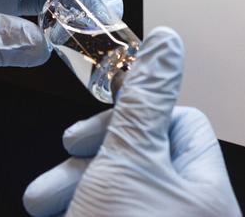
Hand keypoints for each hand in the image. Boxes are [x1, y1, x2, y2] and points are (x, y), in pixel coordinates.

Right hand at [23, 28, 241, 216]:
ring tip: (42, 201)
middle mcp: (184, 207)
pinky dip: (75, 205)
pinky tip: (54, 212)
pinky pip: (103, 209)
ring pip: (114, 186)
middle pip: (138, 155)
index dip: (134, 116)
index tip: (93, 126)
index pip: (179, 124)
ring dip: (71, 187)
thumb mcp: (131, 158)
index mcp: (202, 186)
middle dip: (88, 158)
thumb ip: (145, 100)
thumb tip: (167, 44)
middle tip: (66, 159)